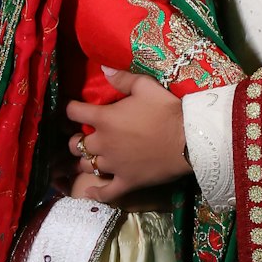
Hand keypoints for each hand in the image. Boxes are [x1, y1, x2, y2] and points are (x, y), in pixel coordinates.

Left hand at [65, 68, 190, 201]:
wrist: (189, 139)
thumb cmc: (167, 110)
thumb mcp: (145, 86)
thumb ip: (122, 78)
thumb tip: (103, 69)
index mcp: (104, 119)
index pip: (74, 112)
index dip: (72, 108)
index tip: (74, 108)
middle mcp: (103, 143)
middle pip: (76, 144)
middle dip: (77, 139)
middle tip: (85, 136)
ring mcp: (114, 165)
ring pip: (87, 166)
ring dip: (86, 160)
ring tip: (90, 157)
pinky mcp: (127, 181)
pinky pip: (106, 193)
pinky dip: (96, 193)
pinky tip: (89, 191)